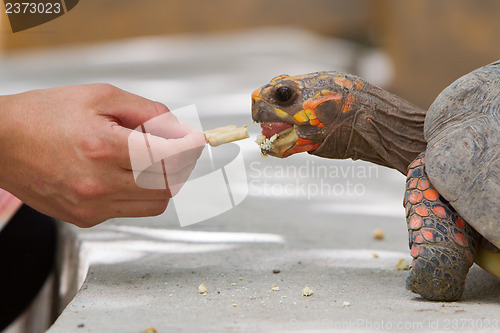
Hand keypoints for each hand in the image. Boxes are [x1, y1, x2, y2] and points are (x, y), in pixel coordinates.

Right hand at [0, 84, 205, 226]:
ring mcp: (91, 206)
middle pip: (168, 186)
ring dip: (161, 182)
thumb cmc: (45, 114)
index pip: (170, 157)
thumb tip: (181, 129)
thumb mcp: (100, 96)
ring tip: (144, 160)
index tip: (197, 140)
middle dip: (180, 166)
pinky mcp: (85, 218)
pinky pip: (129, 209)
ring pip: (155, 204)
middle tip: (173, 148)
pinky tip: (119, 173)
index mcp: (103, 147)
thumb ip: (148, 112)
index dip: (191, 148)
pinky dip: (137, 192)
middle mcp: (98, 183)